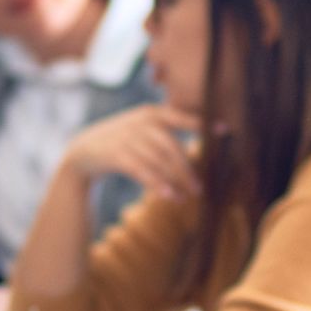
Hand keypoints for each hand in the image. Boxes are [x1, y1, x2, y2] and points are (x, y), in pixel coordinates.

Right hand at [63, 104, 202, 200]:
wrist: (84, 150)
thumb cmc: (123, 141)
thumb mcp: (143, 127)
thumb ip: (167, 131)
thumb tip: (201, 140)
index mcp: (152, 113)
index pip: (182, 117)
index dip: (202, 123)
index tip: (226, 130)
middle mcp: (141, 123)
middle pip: (171, 146)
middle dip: (187, 168)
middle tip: (200, 187)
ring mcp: (128, 138)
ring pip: (158, 162)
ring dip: (174, 181)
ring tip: (186, 197)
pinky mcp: (116, 155)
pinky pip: (142, 171)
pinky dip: (157, 184)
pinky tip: (168, 196)